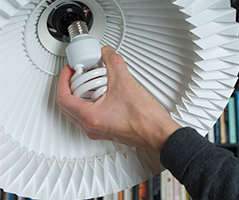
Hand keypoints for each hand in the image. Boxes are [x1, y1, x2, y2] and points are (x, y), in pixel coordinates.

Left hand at [57, 46, 181, 153]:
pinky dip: (91, 103)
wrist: (159, 133)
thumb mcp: (125, 82)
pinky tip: (104, 94)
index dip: (63, 80)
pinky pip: (90, 116)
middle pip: (67, 106)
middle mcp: (91, 127)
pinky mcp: (107, 131)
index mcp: (90, 117)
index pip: (63, 98)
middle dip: (69, 87)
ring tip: (89, 83)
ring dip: (79, 96)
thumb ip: (113, 62)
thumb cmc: (145, 119)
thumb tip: (107, 53)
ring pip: (78, 112)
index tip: (69, 70)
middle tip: (76, 75)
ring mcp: (99, 131)